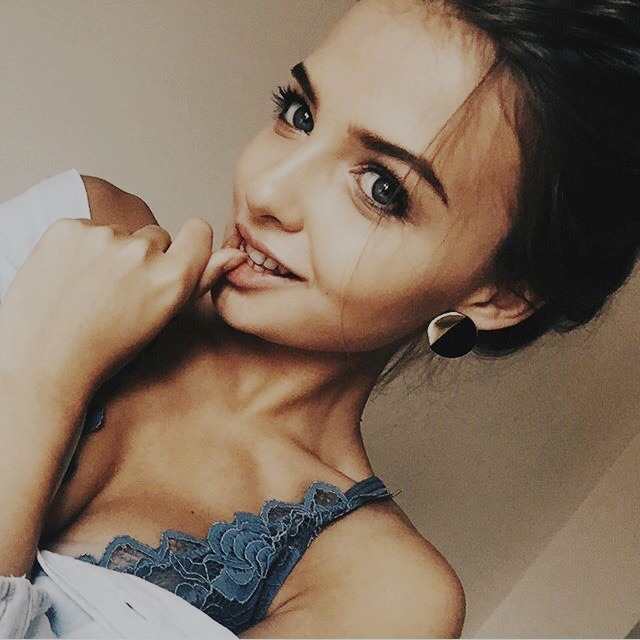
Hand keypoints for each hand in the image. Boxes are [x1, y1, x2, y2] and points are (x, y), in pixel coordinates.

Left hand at [0, 217, 245, 402]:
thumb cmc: (105, 350)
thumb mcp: (162, 319)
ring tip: (89, 289)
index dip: (187, 244)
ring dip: (108, 252)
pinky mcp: (68, 230)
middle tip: (119, 291)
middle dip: (143, 256)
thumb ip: (200, 281)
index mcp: (172, 279)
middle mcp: (141, 253)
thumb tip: (234, 255)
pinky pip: (85, 229)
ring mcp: (102, 237)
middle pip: (155, 235)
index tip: (171, 260)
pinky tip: (69, 278)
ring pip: (118, 233)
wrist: (43, 362)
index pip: (198, 231)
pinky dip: (78, 248)